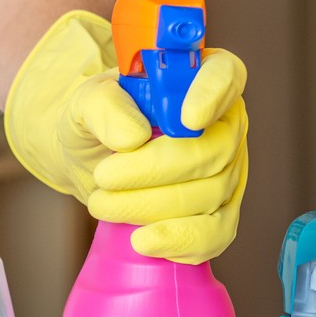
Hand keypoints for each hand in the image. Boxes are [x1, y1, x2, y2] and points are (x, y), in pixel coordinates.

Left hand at [4, 12, 249, 263]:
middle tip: (105, 176)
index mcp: (200, 79)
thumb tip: (132, 137)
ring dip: (150, 206)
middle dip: (154, 170)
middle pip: (214, 150)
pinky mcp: (219, 214)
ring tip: (102, 204)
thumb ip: (104, 106)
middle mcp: (224, 124)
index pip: (226, 75)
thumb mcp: (86, 103)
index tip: (187, 118)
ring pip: (210, 195)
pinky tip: (143, 241)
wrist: (93, 161)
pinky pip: (216, 234)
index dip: (213, 95)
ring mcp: (228, 171)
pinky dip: (179, 241)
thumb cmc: (100, 122)